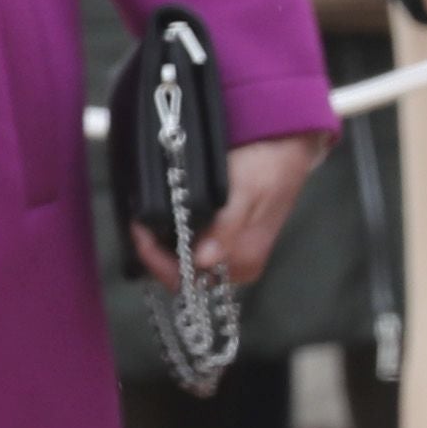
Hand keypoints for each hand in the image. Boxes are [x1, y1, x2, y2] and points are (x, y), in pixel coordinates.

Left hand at [137, 132, 326, 290]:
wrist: (288, 148)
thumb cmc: (269, 166)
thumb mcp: (246, 192)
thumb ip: (227, 228)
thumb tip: (204, 260)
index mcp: (242, 262)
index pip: (187, 279)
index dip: (156, 259)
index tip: (139, 229)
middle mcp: (236, 265)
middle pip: (183, 274)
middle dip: (156, 253)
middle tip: (139, 223)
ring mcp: (232, 253)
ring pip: (186, 261)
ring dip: (164, 244)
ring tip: (147, 219)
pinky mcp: (228, 238)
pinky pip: (193, 246)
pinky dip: (175, 236)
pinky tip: (165, 218)